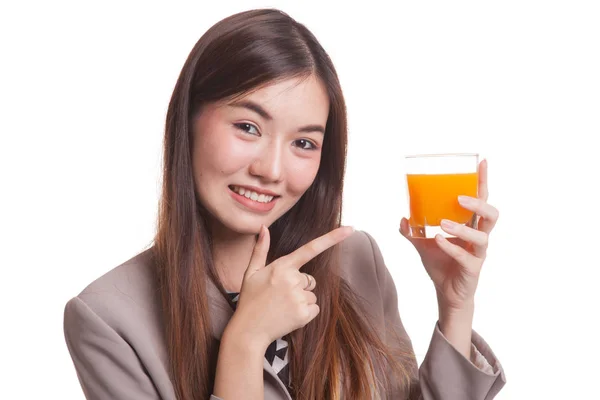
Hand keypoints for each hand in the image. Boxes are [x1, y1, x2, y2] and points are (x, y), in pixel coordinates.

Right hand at [227, 225, 354, 349]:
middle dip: (298, 286)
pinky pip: (315, 308)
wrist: (248, 331)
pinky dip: (305, 312)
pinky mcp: (304, 314)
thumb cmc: (250, 300)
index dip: (332, 238)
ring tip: (282, 306)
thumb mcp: (251, 272)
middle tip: (279, 296)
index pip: (310, 248)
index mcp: (282, 266)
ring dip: (301, 300)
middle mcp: (293, 280)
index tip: (350, 228)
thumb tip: (264, 227)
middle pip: (309, 279)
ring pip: (311, 294)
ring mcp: (299, 298)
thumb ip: (260, 249)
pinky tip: (289, 315)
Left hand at [400, 159, 498, 310]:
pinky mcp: (473, 269)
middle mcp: (479, 237)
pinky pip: (466, 257)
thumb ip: (413, 230)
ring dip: (462, 228)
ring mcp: (478, 254)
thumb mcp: (423, 244)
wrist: (445, 293)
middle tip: (459, 198)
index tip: (482, 162)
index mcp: (471, 226)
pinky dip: (451, 247)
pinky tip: (437, 240)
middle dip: (479, 204)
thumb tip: (402, 217)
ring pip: (482, 236)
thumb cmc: (441, 264)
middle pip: (491, 215)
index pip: (482, 200)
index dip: (483, 182)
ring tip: (442, 223)